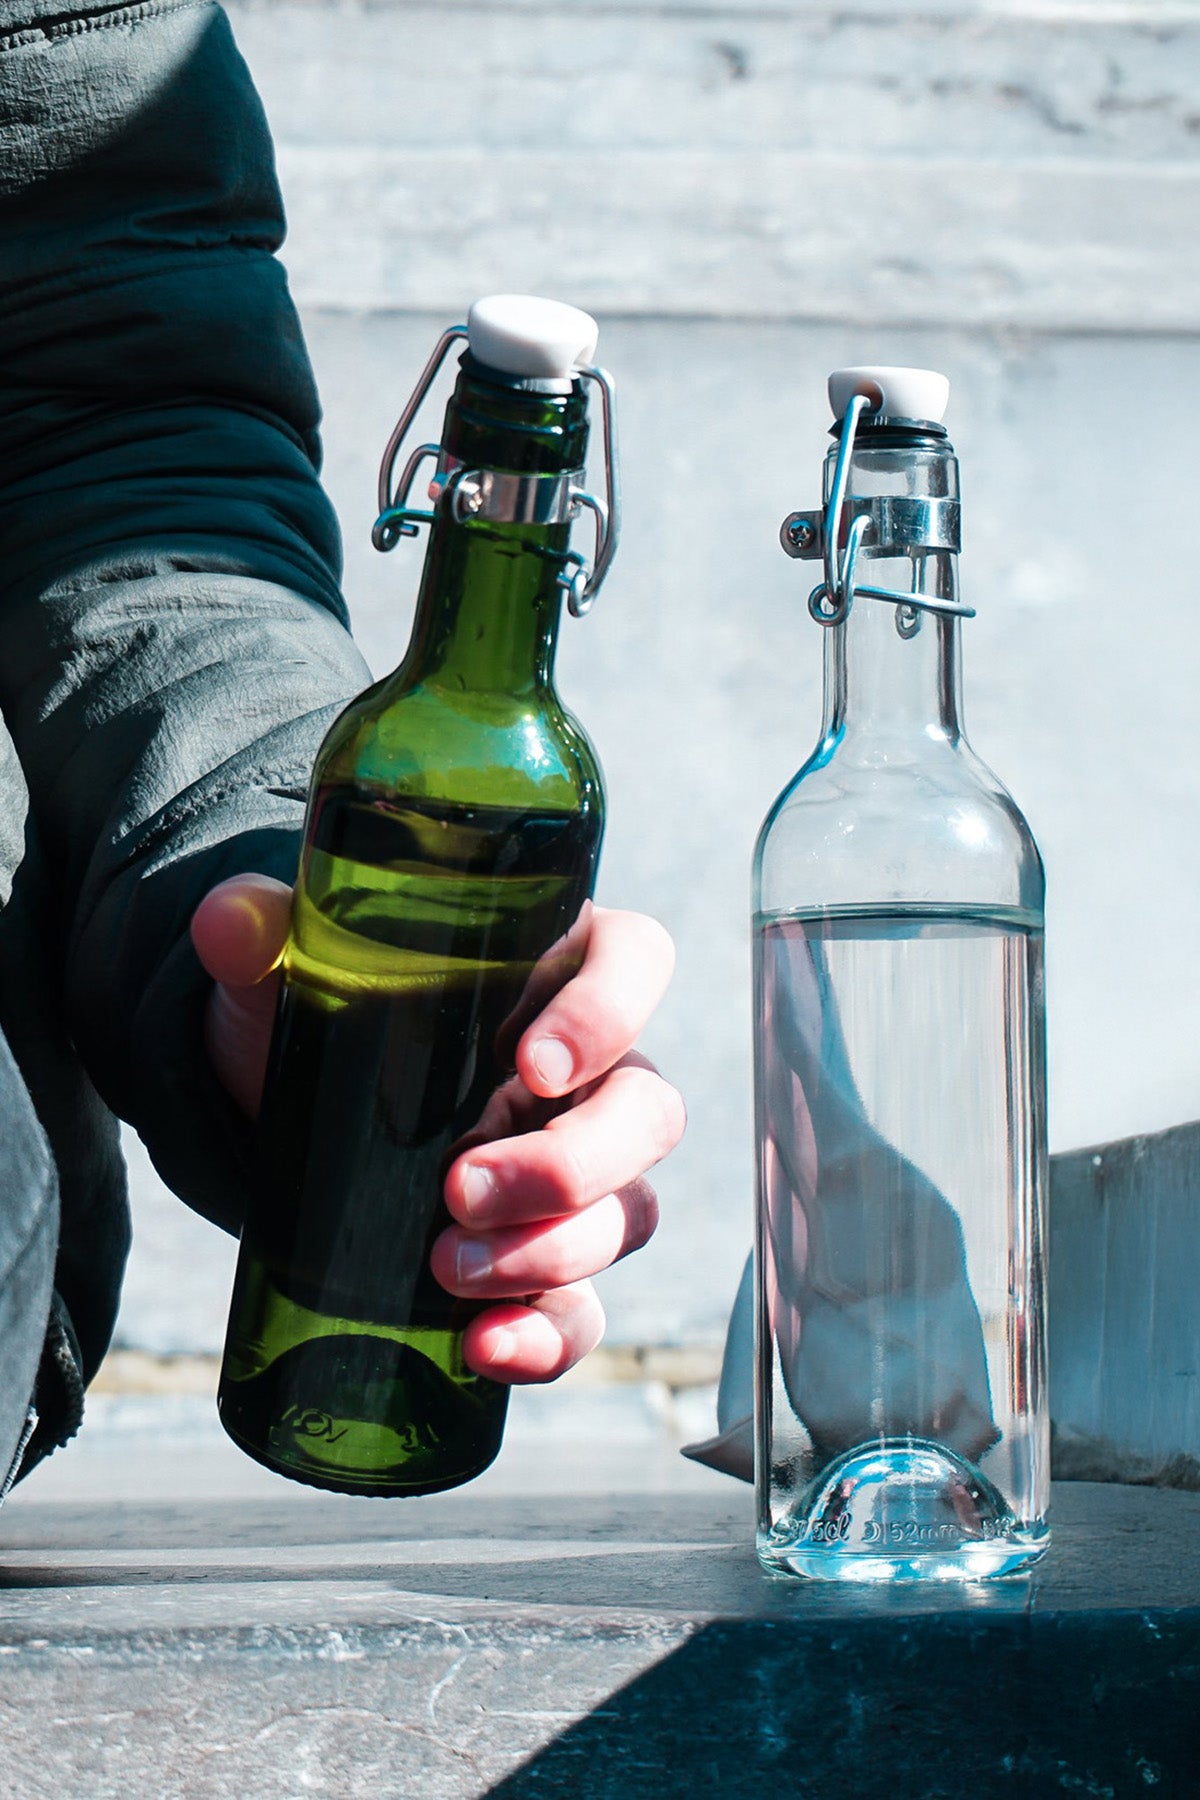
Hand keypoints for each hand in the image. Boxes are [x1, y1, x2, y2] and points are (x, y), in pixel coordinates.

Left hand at [190, 878, 683, 1384]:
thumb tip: (228, 921)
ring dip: (552, 1251)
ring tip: (443, 1269)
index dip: (610, 1013)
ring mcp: (578, 1174)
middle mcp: (589, 1074)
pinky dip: (548, 1338)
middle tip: (460, 1189)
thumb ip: (256, 934)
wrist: (279, 1117)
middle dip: (570, 1165)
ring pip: (630, 1212)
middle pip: (647, 1111)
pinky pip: (583, 1310)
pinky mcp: (540, 1261)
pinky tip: (484, 1346)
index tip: (533, 1062)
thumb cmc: (318, 1016)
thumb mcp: (283, 969)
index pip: (636, 964)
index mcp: (553, 972)